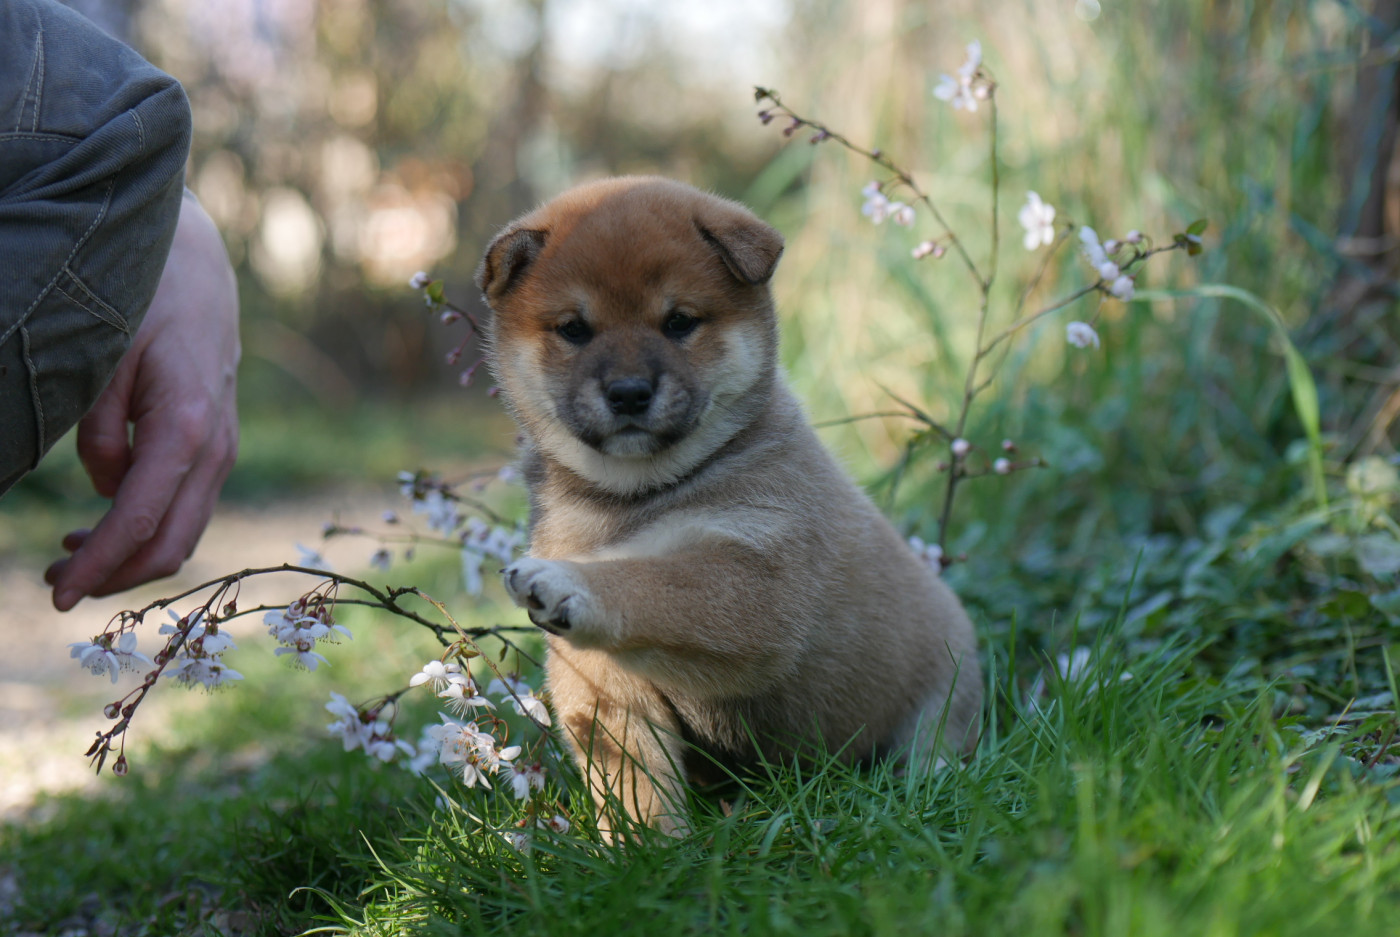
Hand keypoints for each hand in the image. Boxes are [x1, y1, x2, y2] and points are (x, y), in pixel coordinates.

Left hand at [45, 194, 239, 609]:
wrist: (198, 261)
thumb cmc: (145, 297)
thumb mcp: (102, 359)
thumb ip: (99, 431)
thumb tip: (105, 490)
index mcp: (187, 428)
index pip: (141, 520)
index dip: (98, 565)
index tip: (57, 595)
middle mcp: (216, 447)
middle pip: (173, 543)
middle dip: (115, 575)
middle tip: (53, 582)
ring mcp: (223, 448)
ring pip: (184, 530)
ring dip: (130, 556)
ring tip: (68, 555)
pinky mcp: (216, 443)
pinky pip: (186, 505)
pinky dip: (147, 528)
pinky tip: (100, 521)